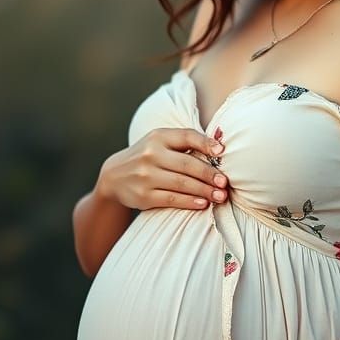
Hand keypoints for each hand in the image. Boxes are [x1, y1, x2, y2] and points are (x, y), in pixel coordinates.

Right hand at [99, 127, 228, 211]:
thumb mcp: (161, 142)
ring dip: (204, 191)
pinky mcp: (143, 195)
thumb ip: (186, 142)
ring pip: (182, 184)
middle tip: (225, 183)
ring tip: (221, 196)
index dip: (206, 143)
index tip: (222, 152)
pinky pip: (171, 199)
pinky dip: (189, 202)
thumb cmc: (149, 156)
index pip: (186, 136)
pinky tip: (203, 203)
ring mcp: (146, 176)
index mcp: (158, 137)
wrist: (114, 176)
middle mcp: (151, 154)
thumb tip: (220, 148)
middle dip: (210, 174)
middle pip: (187, 164)